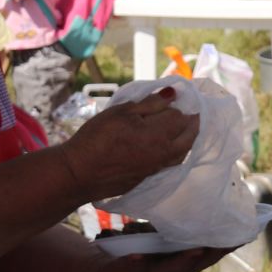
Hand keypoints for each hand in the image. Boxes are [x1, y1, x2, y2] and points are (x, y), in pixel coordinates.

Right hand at [57, 89, 198, 204]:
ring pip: (182, 152)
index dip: (180, 106)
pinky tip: (169, 146)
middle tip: (192, 113)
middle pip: (188, 137)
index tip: (179, 99)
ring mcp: (156, 167)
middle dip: (192, 123)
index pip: (180, 117)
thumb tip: (172, 94)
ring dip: (187, 139)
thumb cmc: (97, 137)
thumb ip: (149, 104)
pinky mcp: (148, 177)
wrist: (80, 172)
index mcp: (158, 134)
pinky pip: (171, 163)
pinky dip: (177, 152)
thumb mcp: (121, 112)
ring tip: (185, 129)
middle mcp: (163, 152)